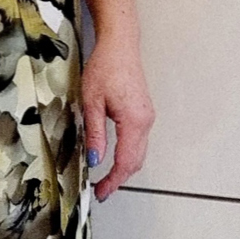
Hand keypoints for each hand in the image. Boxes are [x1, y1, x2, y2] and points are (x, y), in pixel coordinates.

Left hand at [82, 33, 154, 200]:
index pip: (126, 161)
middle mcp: (145, 122)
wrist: (120, 46)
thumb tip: (95, 160)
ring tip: (106, 179)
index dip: (113, 181)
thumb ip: (95, 133)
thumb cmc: (106, 67)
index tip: (101, 192)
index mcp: (134, 121)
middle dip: (119, 179)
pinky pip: (139, 142)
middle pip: (136, 161)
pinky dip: (128, 156)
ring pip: (139, 153)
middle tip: (102, 191)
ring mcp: (147, 117)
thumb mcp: (92, 102)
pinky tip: (114, 159)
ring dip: (124, 168)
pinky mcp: (144, 113)